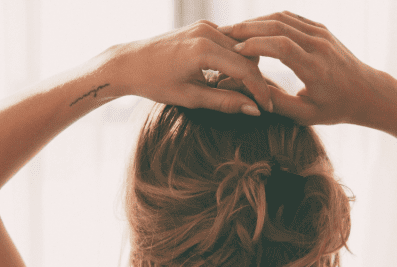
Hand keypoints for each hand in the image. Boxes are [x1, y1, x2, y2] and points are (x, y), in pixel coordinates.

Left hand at [112, 21, 272, 114]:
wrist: (129, 63)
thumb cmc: (154, 82)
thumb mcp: (190, 97)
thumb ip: (224, 102)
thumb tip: (253, 110)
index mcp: (203, 49)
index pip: (246, 70)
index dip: (260, 90)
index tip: (266, 108)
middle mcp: (207, 31)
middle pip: (248, 57)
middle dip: (255, 80)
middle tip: (254, 103)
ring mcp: (204, 26)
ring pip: (241, 48)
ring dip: (245, 69)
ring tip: (237, 92)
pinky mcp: (201, 26)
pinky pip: (228, 42)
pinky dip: (233, 59)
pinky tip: (225, 77)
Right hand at [219, 11, 381, 125]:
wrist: (366, 92)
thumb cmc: (335, 108)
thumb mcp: (305, 115)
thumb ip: (278, 103)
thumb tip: (251, 93)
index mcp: (316, 69)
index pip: (282, 47)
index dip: (256, 45)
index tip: (235, 50)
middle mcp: (319, 46)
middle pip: (279, 27)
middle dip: (249, 28)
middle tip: (224, 33)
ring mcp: (321, 34)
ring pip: (283, 18)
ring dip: (257, 21)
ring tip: (234, 30)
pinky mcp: (321, 29)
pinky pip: (291, 18)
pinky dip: (270, 20)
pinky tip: (254, 27)